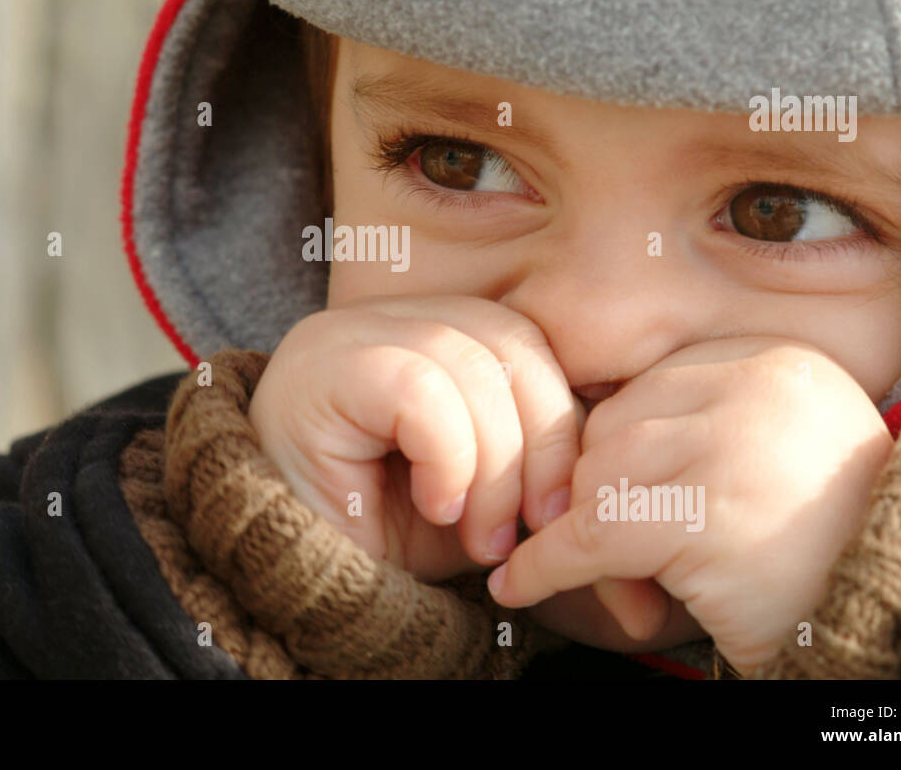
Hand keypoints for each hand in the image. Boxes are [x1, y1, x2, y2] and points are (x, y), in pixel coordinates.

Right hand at [247, 294, 583, 581]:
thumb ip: (532, 457)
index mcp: (427, 332)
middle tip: (531, 530)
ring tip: (479, 536)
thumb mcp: (478, 496)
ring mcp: (346, 331)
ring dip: (496, 466)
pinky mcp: (320, 363)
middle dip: (541, 444)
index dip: (559, 421)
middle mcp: (384, 317)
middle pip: (509, 340)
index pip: (523, 340)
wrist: (286, 582)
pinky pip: (419, 386)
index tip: (562, 510)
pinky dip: (449, 455)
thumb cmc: (379, 543)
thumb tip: (614, 463)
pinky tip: (436, 505)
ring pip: (471, 361)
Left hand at [486, 335, 893, 672]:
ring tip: (631, 593)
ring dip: (587, 543)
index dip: (612, 460)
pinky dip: (546, 565)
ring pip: (595, 479)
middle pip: (609, 431)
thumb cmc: (816, 546)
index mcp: (769, 358)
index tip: (600, 508)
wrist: (891, 614)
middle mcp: (752, 384)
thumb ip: (679, 430)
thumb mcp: (753, 456)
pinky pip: (590, 534)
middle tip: (621, 567)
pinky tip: (518, 587)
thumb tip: (554, 449)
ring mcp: (731, 442)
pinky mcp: (709, 510)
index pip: (638, 393)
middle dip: (596, 502)